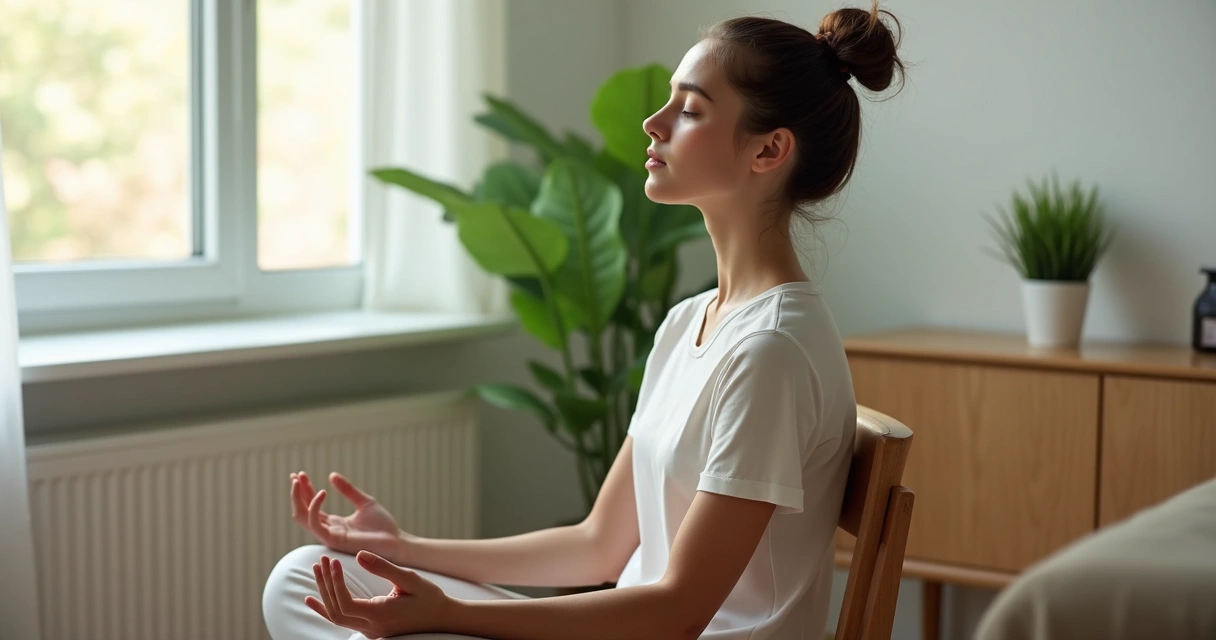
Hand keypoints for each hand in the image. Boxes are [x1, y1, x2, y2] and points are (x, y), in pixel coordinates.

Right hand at [291, 471, 404, 559]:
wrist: (395, 541)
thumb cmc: (382, 525)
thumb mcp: (363, 502)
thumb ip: (347, 490)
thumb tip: (331, 475)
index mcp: (334, 523)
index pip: (311, 507)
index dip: (304, 491)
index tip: (300, 474)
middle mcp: (328, 530)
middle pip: (302, 512)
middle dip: (296, 494)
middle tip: (296, 476)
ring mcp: (329, 536)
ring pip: (303, 518)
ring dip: (298, 498)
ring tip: (300, 481)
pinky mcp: (333, 540)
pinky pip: (315, 524)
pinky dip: (314, 507)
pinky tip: (322, 492)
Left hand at [305, 551, 452, 638]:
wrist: (442, 618)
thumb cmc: (429, 598)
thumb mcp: (409, 579)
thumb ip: (383, 568)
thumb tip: (358, 555)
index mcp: (380, 615)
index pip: (345, 604)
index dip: (334, 583)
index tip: (333, 561)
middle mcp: (372, 627)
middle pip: (335, 610)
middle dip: (325, 584)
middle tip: (322, 560)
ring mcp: (370, 630)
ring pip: (335, 616)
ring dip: (324, 592)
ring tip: (318, 569)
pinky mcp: (370, 627)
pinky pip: (341, 620)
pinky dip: (325, 608)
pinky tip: (312, 599)